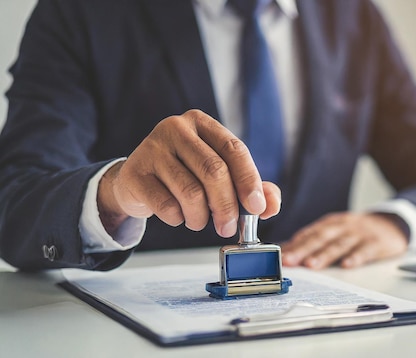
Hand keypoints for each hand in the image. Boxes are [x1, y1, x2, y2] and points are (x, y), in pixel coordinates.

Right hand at [96, 109, 280, 235]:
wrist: (137, 181)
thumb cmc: (185, 175)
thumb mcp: (220, 175)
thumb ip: (250, 187)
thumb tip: (271, 205)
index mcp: (202, 123)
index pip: (234, 149)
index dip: (249, 180)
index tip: (257, 208)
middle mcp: (176, 128)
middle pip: (214, 171)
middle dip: (227, 206)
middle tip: (228, 227)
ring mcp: (152, 148)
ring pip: (191, 191)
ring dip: (201, 216)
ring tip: (199, 221)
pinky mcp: (135, 172)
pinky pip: (166, 205)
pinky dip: (178, 219)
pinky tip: (178, 216)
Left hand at [281, 212, 408, 268]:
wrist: (392, 223)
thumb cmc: (358, 230)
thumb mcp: (336, 230)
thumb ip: (315, 240)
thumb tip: (288, 253)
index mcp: (330, 223)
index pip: (309, 234)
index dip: (294, 245)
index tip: (280, 257)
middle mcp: (343, 226)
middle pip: (320, 238)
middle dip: (303, 250)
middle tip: (289, 261)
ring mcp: (359, 234)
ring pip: (340, 244)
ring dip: (324, 255)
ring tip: (311, 265)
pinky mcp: (376, 242)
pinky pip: (365, 250)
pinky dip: (356, 257)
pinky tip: (347, 266)